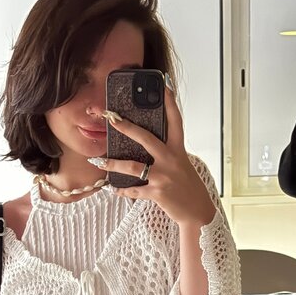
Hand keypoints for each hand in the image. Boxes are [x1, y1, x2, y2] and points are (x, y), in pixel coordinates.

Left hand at [99, 85, 215, 227]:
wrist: (197, 212)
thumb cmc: (187, 187)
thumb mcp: (181, 164)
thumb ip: (167, 153)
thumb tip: (145, 145)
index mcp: (178, 150)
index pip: (175, 120)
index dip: (170, 101)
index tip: (163, 83)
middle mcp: (171, 160)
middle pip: (146, 138)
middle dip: (126, 127)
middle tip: (111, 118)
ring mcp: (163, 176)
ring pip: (133, 167)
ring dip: (113, 164)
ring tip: (98, 161)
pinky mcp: (157, 193)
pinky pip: (134, 190)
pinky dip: (121, 190)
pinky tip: (112, 188)